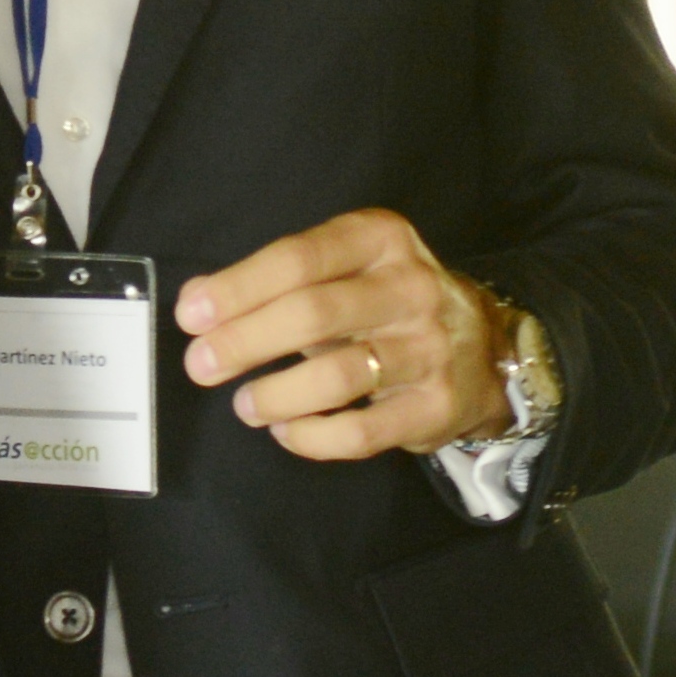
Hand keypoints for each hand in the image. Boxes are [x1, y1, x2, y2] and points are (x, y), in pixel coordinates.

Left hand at [176, 212, 509, 459]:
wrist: (484, 347)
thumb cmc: (385, 303)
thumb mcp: (342, 270)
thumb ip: (272, 281)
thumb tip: (197, 301)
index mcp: (380, 239)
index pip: (299, 258)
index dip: (239, 287)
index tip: (191, 315)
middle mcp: (411, 287)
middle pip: (314, 313)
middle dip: (245, 341)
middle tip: (200, 365)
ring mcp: (430, 348)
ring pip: (339, 376)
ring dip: (276, 394)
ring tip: (245, 405)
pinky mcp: (437, 405)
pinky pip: (363, 431)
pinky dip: (313, 436)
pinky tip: (287, 430)